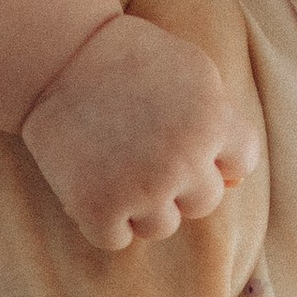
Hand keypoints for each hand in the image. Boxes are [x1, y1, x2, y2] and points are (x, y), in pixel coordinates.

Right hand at [22, 6, 259, 252]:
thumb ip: (220, 120)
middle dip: (179, 182)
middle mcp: (184, 161)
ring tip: (114, 164)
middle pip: (203, 202)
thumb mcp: (191, 72)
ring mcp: (142, 190)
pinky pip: (116, 239)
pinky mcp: (99, 210)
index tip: (184, 138)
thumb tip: (234, 180)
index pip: (241, 163)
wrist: (56, 56)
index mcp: (213, 123)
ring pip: (162, 226)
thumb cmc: (127, 59)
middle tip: (141, 148)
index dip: (216, 154)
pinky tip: (90, 181)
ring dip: (141, 206)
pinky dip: (102, 219)